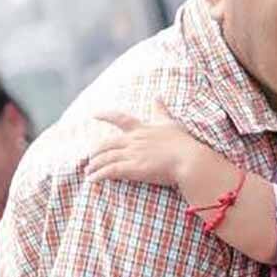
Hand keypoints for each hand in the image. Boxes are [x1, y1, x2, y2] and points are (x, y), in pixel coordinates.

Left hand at [88, 99, 203, 186]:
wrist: (188, 159)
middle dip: (95, 151)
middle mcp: (134, 140)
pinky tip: (92, 180)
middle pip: (107, 143)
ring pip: (106, 158)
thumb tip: (157, 96)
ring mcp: (132, 154)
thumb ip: (161, 111)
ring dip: (95, 165)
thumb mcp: (170, 123)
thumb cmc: (182, 143)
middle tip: (89, 158)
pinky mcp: (133, 168)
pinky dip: (99, 175)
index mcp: (142, 129)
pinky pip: (110, 171)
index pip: (120, 118)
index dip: (105, 115)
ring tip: (88, 172)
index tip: (94, 114)